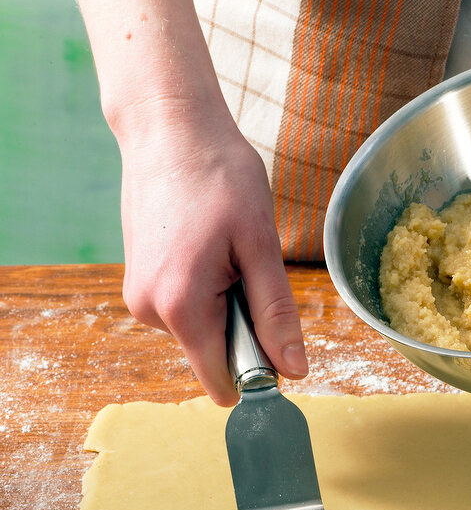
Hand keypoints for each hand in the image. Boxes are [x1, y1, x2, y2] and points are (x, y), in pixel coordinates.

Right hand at [119, 98, 307, 405]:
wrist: (168, 128)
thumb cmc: (219, 176)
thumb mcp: (260, 245)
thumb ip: (276, 314)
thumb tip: (294, 371)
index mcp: (180, 307)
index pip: (222, 382)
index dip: (258, 371)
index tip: (276, 333)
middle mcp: (149, 311)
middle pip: (214, 356)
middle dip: (242, 327)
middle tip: (246, 266)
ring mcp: (138, 298)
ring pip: (201, 331)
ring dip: (225, 303)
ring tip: (224, 248)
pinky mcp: (138, 283)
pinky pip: (185, 309)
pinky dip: (206, 290)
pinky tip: (206, 246)